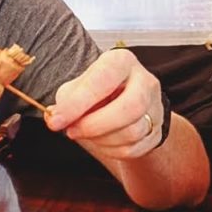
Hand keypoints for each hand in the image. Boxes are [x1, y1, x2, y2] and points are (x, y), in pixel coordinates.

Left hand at [45, 48, 164, 160]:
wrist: (122, 101)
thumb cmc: (96, 90)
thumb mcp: (78, 85)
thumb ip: (67, 100)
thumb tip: (55, 119)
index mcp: (121, 61)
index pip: (103, 80)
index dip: (77, 104)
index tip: (56, 121)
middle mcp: (144, 81)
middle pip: (129, 108)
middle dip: (94, 125)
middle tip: (71, 131)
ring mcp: (155, 107)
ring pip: (132, 132)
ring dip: (100, 139)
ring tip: (84, 133)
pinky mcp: (156, 131)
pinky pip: (133, 148)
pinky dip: (110, 149)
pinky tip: (99, 141)